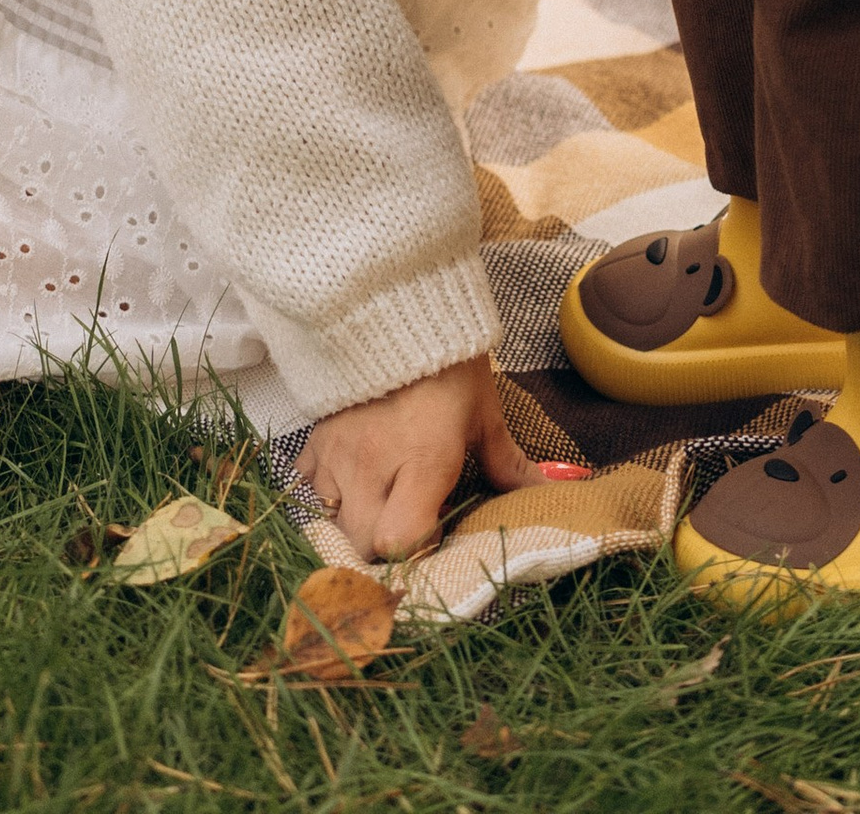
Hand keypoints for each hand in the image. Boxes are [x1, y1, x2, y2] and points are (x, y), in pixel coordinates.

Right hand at [293, 354, 541, 559]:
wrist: (397, 307)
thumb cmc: (450, 367)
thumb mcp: (485, 416)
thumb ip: (509, 466)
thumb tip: (552, 492)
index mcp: (422, 461)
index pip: (398, 539)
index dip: (416, 552)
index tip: (434, 536)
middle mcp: (373, 463)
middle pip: (361, 542)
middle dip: (384, 548)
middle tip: (406, 526)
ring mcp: (337, 451)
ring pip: (331, 520)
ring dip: (354, 523)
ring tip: (380, 505)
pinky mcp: (315, 437)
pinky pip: (308, 487)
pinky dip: (327, 493)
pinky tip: (351, 481)